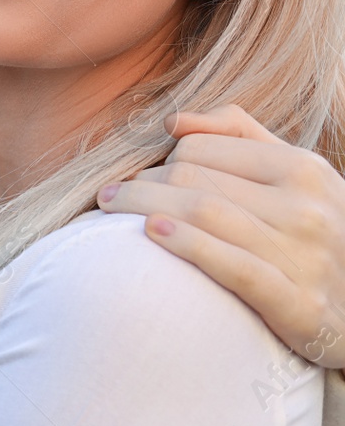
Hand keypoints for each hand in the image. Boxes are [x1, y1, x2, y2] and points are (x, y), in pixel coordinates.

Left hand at [97, 104, 344, 366]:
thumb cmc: (315, 234)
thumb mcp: (296, 176)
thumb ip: (239, 135)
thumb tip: (174, 121)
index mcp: (303, 170)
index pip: (199, 150)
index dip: (160, 162)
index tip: (140, 179)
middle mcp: (307, 207)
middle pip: (193, 179)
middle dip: (142, 185)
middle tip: (113, 198)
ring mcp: (305, 256)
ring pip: (202, 213)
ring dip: (142, 207)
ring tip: (110, 210)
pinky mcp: (299, 304)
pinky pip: (233, 266)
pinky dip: (188, 245)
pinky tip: (153, 233)